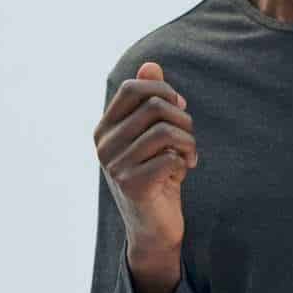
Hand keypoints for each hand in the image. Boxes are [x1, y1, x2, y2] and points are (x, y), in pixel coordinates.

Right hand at [93, 61, 198, 252]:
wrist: (154, 227)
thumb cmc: (156, 176)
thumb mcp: (151, 136)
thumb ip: (149, 101)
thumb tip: (150, 65)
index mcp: (104, 129)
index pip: (131, 89)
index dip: (163, 91)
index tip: (179, 108)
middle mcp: (104, 145)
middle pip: (154, 107)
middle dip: (182, 119)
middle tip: (188, 140)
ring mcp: (115, 166)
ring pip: (166, 132)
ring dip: (188, 143)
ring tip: (188, 157)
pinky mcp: (132, 185)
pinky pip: (170, 157)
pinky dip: (184, 163)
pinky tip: (181, 174)